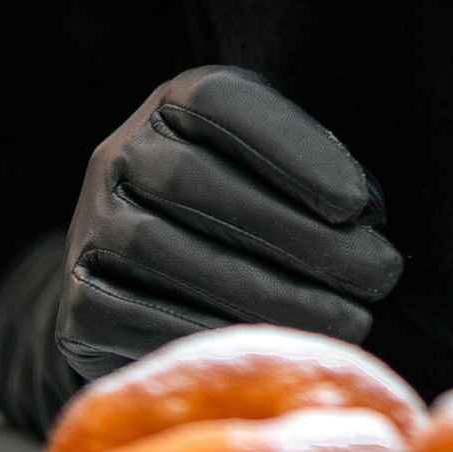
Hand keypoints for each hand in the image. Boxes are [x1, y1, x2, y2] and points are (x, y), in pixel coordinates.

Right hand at [54, 66, 401, 386]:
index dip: (292, 150)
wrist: (143, 284)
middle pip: (196, 183)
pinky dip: (207, 332)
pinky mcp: (76, 303)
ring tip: (349, 319)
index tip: (358, 205)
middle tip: (376, 275)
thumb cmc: (242, 217)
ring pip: (165, 252)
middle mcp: (120, 154)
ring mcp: (91, 227)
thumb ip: (320, 180)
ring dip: (268, 291)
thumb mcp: (279, 172)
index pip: (224, 105)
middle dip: (296, 233)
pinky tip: (274, 347)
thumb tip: (364, 221)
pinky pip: (133, 316)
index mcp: (175, 104)